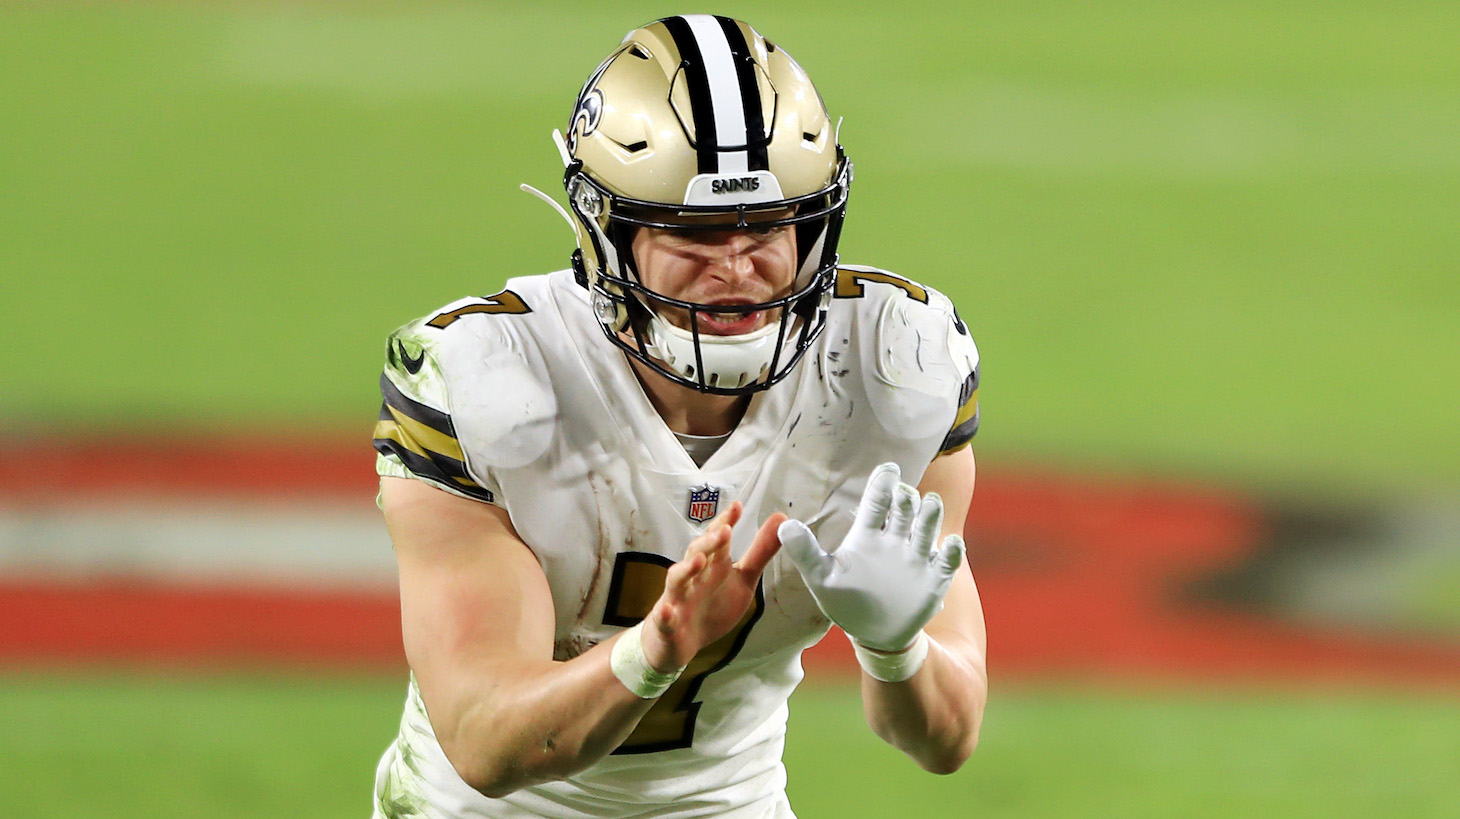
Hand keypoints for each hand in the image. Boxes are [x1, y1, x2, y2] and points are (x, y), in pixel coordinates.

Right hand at [639, 502, 784, 671]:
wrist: (680, 642)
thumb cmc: (711, 605)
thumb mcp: (742, 579)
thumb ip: (760, 552)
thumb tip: (780, 519)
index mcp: (711, 565)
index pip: (717, 539)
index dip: (726, 522)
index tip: (737, 507)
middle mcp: (692, 577)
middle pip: (696, 553)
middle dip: (710, 542)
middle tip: (726, 530)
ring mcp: (677, 599)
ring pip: (677, 580)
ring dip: (686, 569)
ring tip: (699, 561)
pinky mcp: (667, 624)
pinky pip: (664, 618)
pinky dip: (665, 614)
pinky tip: (667, 611)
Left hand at [778, 463, 964, 651]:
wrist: (874, 633)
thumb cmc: (845, 600)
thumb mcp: (821, 578)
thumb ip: (805, 552)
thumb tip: (784, 525)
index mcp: (869, 535)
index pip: (877, 503)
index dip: (882, 484)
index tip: (888, 468)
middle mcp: (895, 540)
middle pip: (906, 510)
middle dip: (906, 499)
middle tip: (902, 493)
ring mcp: (917, 558)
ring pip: (928, 528)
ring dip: (930, 515)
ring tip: (929, 504)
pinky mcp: (934, 579)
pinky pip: (948, 561)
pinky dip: (952, 551)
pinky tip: (950, 544)